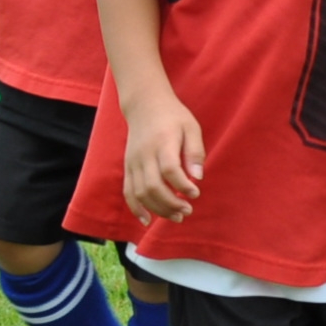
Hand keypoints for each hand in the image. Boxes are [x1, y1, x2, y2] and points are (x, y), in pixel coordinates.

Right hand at [125, 95, 203, 222]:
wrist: (144, 105)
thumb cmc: (173, 117)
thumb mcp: (191, 127)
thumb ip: (195, 152)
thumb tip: (197, 178)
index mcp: (162, 142)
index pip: (169, 169)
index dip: (182, 185)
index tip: (195, 194)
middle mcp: (144, 154)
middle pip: (153, 186)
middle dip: (171, 203)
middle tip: (188, 210)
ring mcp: (133, 162)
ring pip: (141, 193)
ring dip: (158, 209)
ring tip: (176, 216)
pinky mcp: (128, 168)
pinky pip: (128, 192)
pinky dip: (136, 208)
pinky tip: (147, 220)